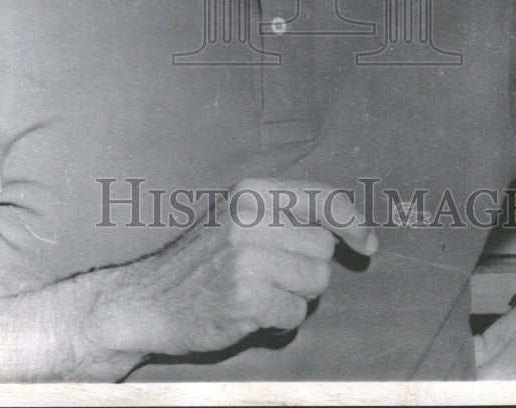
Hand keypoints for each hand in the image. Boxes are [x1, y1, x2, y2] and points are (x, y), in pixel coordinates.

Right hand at [84, 177, 376, 358]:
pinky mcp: (244, 298)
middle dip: (307, 267)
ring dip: (295, 296)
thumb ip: (280, 213)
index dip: (352, 220)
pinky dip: (279, 322)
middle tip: (272, 274)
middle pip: (322, 247)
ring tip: (259, 292)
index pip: (320, 197)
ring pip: (315, 282)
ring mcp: (245, 258)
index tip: (368, 243)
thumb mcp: (234, 217)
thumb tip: (346, 227)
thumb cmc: (200, 262)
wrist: (147, 299)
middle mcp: (248, 218)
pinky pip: (295, 315)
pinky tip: (249, 313)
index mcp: (249, 192)